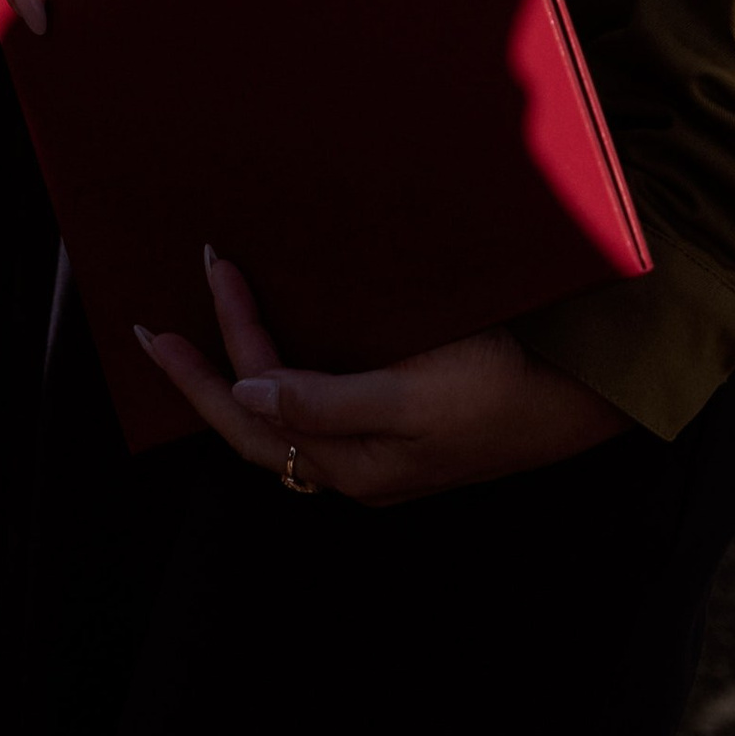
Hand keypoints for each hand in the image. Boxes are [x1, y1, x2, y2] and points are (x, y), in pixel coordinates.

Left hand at [136, 252, 626, 507]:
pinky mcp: (401, 425)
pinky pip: (319, 408)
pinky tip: (280, 352)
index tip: (209, 271)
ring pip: (284, 423)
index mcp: (352, 462)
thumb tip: (251, 397)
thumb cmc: (503, 389)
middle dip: (201, 377)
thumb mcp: (415, 395)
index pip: (256, 410)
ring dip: (238, 380)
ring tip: (198, 341)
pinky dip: (284, 377)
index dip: (222, 346)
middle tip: (153, 329)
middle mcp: (355, 464)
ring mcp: (378, 449)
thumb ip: (329, 402)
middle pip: (254, 427)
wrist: (581, 398)